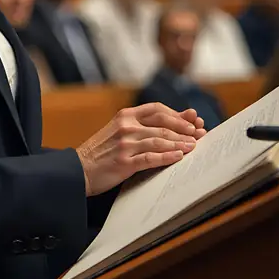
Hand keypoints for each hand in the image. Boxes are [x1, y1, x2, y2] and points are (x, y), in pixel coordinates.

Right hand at [77, 104, 205, 195]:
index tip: (192, 121)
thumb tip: (171, 123)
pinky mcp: (124, 162)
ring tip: (194, 146)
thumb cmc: (102, 151)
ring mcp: (125, 144)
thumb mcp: (118, 131)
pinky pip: (151, 158)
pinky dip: (167, 157)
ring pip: (160, 141)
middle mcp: (125, 127)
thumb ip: (141, 126)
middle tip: (200, 134)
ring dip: (180, 143)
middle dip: (184, 129)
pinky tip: (179, 157)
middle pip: (162, 125)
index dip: (177, 115)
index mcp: (124, 116)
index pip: (157, 109)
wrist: (78, 169)